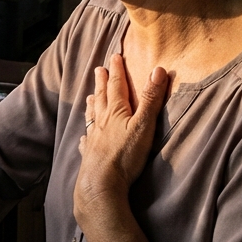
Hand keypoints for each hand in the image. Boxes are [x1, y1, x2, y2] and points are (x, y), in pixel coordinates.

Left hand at [74, 56, 168, 218]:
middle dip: (102, 82)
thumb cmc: (125, 155)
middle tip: (98, 69)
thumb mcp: (143, 125)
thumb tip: (158, 70)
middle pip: (102, 97)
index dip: (116, 71)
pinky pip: (86, 141)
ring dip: (92, 104)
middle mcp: (101, 121)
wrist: (101, 184)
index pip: (117, 86)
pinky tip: (83, 137)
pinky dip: (86, 135)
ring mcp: (93, 138)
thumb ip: (151, 99)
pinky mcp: (89, 155)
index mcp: (116, 112)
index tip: (114, 57)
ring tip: (90, 96)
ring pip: (92, 116)